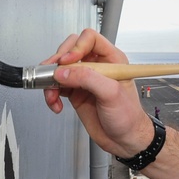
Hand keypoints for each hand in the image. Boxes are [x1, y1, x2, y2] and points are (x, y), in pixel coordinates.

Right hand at [42, 28, 153, 157]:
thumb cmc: (128, 117)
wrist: (124, 140)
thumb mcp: (111, 94)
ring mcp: (84, 79)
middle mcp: (97, 66)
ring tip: (52, 94)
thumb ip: (87, 79)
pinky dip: (51, 94)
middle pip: (70, 50)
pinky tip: (56, 104)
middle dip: (58, 61)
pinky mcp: (75, 92)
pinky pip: (56, 86)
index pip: (90, 39)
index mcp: (111, 59)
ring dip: (50, 80)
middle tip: (53, 73)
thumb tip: (63, 71)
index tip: (68, 61)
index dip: (76, 47)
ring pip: (60, 68)